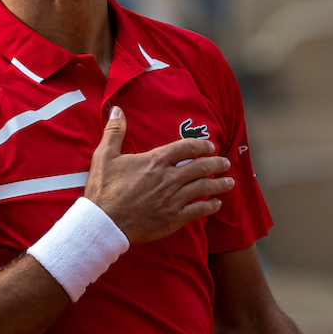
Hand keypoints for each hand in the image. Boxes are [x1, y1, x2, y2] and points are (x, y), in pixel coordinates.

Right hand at [84, 107, 233, 242]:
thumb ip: (114, 132)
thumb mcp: (104, 156)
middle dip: (216, 164)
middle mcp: (169, 178)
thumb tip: (117, 110)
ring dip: (219, 184)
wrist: (104, 223)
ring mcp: (174, 199)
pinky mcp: (174, 218)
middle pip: (201, 167)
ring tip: (229, 182)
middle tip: (226, 163)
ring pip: (204, 188)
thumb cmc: (103, 189)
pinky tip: (216, 204)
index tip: (210, 147)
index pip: (186, 148)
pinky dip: (210, 206)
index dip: (201, 146)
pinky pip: (198, 210)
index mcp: (156, 160)